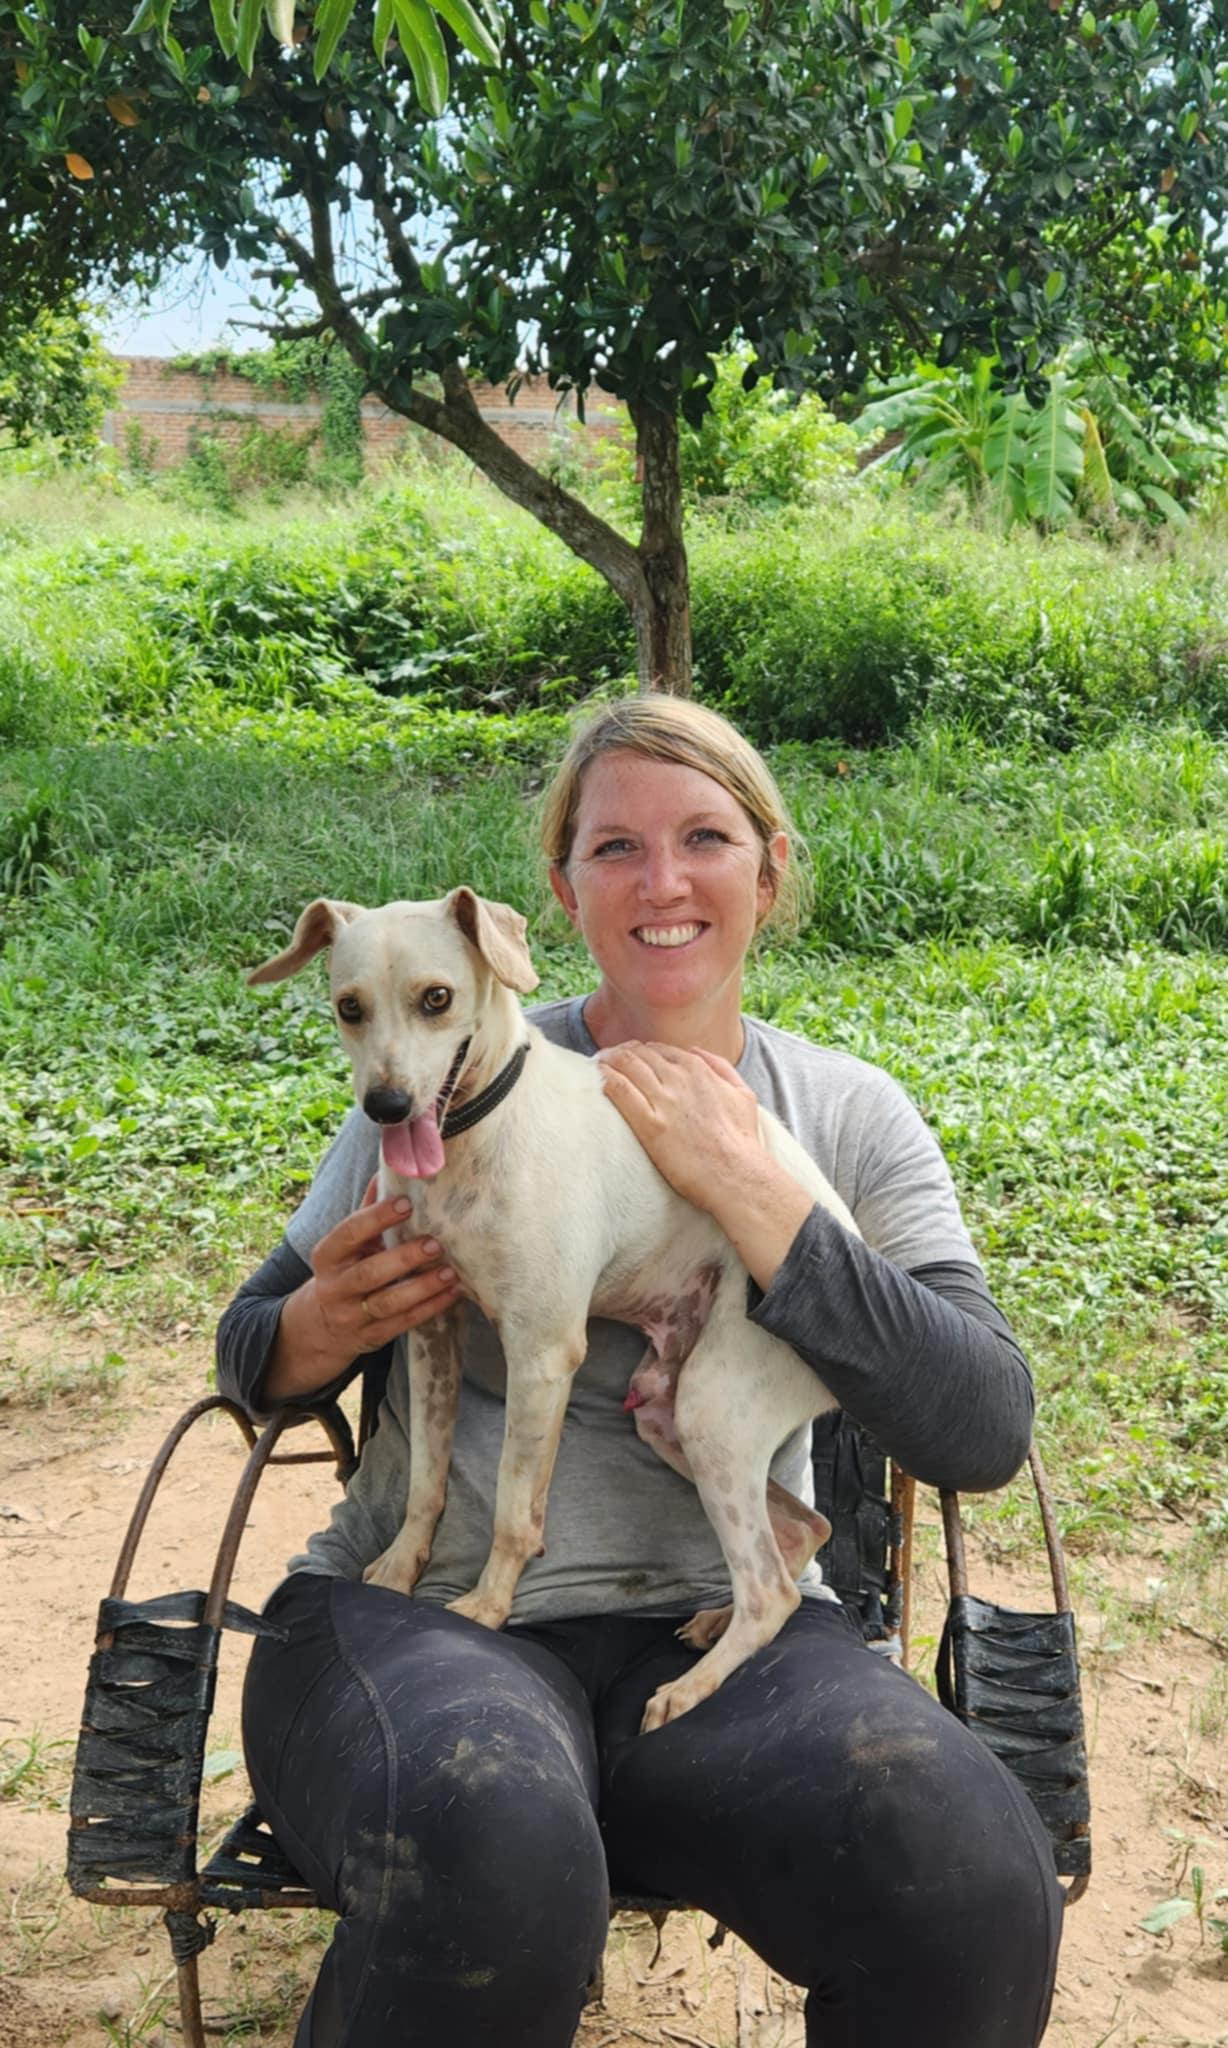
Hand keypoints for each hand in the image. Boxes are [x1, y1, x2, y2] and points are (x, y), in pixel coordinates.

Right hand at [308, 1178, 462, 1351]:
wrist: (321, 1327)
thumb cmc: (344, 1270)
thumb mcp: (347, 1244)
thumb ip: (368, 1211)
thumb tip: (388, 1168)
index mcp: (328, 1255)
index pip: (348, 1233)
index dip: (376, 1218)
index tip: (405, 1203)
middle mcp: (336, 1286)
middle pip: (369, 1273)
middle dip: (404, 1258)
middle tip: (435, 1243)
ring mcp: (352, 1315)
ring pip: (387, 1303)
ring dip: (421, 1288)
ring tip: (450, 1272)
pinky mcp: (371, 1337)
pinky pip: (402, 1324)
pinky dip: (429, 1309)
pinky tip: (452, 1294)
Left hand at [596, 1042, 766, 1211]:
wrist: (736, 1175)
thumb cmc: (741, 1140)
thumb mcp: (743, 1094)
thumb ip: (721, 1067)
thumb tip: (696, 1051)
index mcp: (699, 1069)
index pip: (659, 1049)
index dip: (640, 1052)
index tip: (628, 1058)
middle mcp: (679, 1079)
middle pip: (638, 1054)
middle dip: (619, 1053)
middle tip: (605, 1060)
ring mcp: (664, 1100)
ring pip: (626, 1065)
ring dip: (607, 1062)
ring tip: (595, 1066)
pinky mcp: (650, 1124)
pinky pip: (620, 1090)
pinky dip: (605, 1079)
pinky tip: (595, 1078)